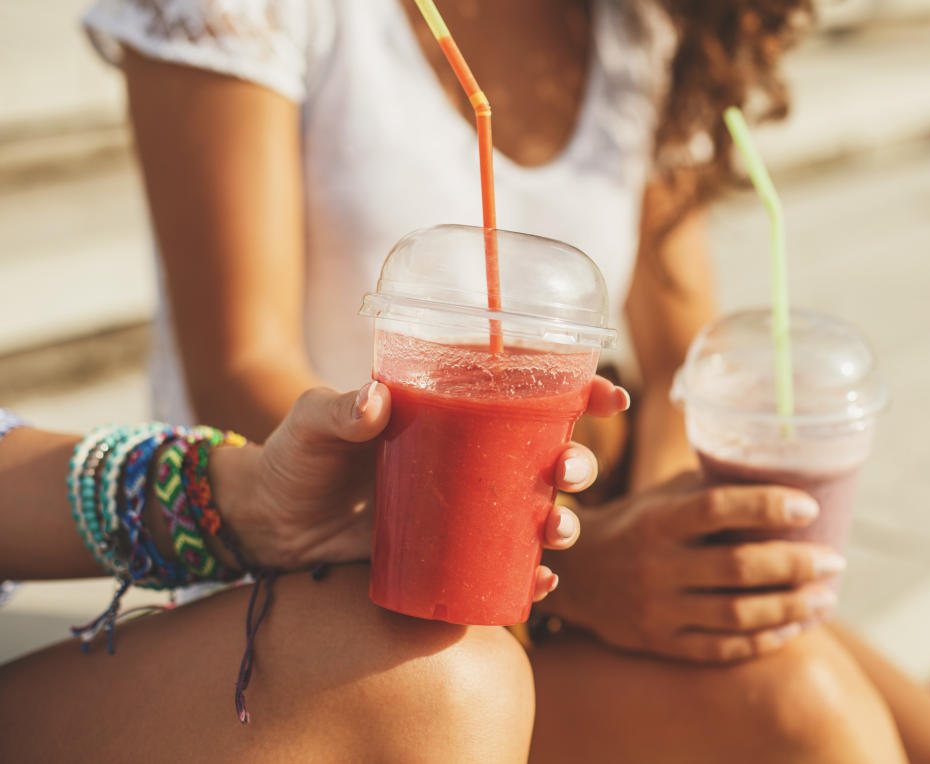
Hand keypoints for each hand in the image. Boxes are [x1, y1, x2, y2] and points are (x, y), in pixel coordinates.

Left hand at [214, 378, 628, 600]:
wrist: (269, 523)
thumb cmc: (296, 457)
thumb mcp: (313, 423)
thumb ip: (338, 410)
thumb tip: (373, 401)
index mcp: (457, 412)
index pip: (532, 395)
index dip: (582, 393)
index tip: (610, 397)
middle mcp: (474, 459)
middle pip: (550, 458)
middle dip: (578, 465)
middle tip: (565, 474)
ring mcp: (467, 511)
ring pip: (538, 515)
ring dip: (563, 524)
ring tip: (553, 531)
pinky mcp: (453, 556)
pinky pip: (506, 569)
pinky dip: (531, 580)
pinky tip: (537, 586)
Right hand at [539, 472, 846, 662]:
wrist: (574, 576)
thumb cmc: (634, 524)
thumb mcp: (661, 498)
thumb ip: (709, 489)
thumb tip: (778, 470)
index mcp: (658, 519)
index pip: (718, 507)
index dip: (767, 506)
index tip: (809, 508)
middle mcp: (656, 565)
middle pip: (738, 567)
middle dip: (795, 565)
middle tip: (834, 561)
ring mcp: (658, 609)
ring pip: (737, 614)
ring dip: (790, 607)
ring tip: (826, 598)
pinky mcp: (661, 643)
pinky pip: (722, 648)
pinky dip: (764, 639)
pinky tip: (794, 628)